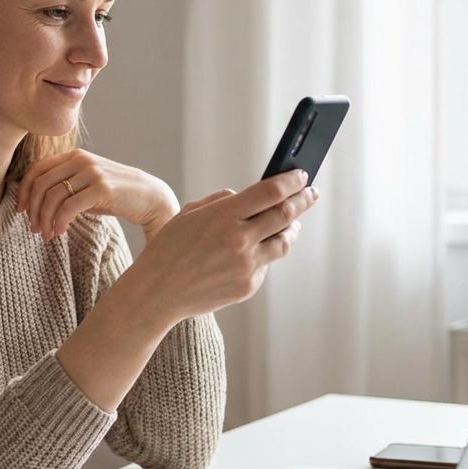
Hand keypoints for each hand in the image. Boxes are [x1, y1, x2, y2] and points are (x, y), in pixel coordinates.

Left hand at [16, 149, 180, 241]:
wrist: (148, 197)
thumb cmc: (112, 195)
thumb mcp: (84, 185)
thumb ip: (63, 185)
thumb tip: (33, 202)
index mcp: (73, 156)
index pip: (37, 169)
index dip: (24, 191)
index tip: (21, 211)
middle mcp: (81, 160)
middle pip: (42, 184)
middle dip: (33, 209)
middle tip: (34, 229)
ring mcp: (92, 172)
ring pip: (53, 196)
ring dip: (45, 219)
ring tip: (46, 235)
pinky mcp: (102, 188)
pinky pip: (70, 207)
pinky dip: (60, 222)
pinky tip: (60, 231)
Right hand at [123, 170, 318, 325]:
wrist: (157, 292)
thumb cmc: (169, 248)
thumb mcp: (190, 214)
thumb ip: (223, 202)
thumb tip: (252, 197)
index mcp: (224, 215)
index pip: (271, 192)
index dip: (292, 181)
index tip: (302, 176)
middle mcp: (240, 239)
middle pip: (286, 214)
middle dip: (303, 200)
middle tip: (310, 193)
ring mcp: (246, 265)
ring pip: (284, 241)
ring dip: (292, 228)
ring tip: (293, 222)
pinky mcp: (248, 286)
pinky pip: (265, 264)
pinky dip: (263, 254)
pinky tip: (255, 250)